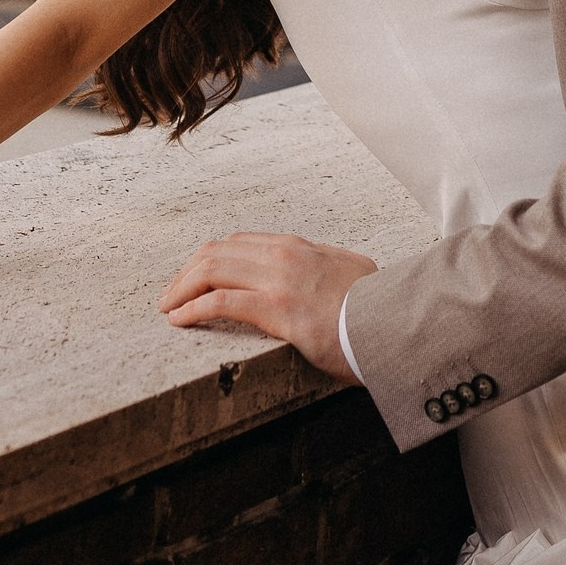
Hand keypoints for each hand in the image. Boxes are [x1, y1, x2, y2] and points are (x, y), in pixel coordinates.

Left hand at [159, 231, 376, 379]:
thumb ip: (325, 267)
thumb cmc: (377, 307)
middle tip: (169, 295)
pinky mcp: (279, 309)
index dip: (209, 260)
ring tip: (167, 308)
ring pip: (212, 269)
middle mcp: (285, 254)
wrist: (398, 321)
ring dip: (181, 288)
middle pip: (217, 251)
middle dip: (186, 273)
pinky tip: (179, 320)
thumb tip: (319, 274)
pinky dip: (193, 308)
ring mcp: (280, 279)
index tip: (194, 278)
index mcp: (299, 247)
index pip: (239, 243)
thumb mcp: (350, 272)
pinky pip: (221, 302)